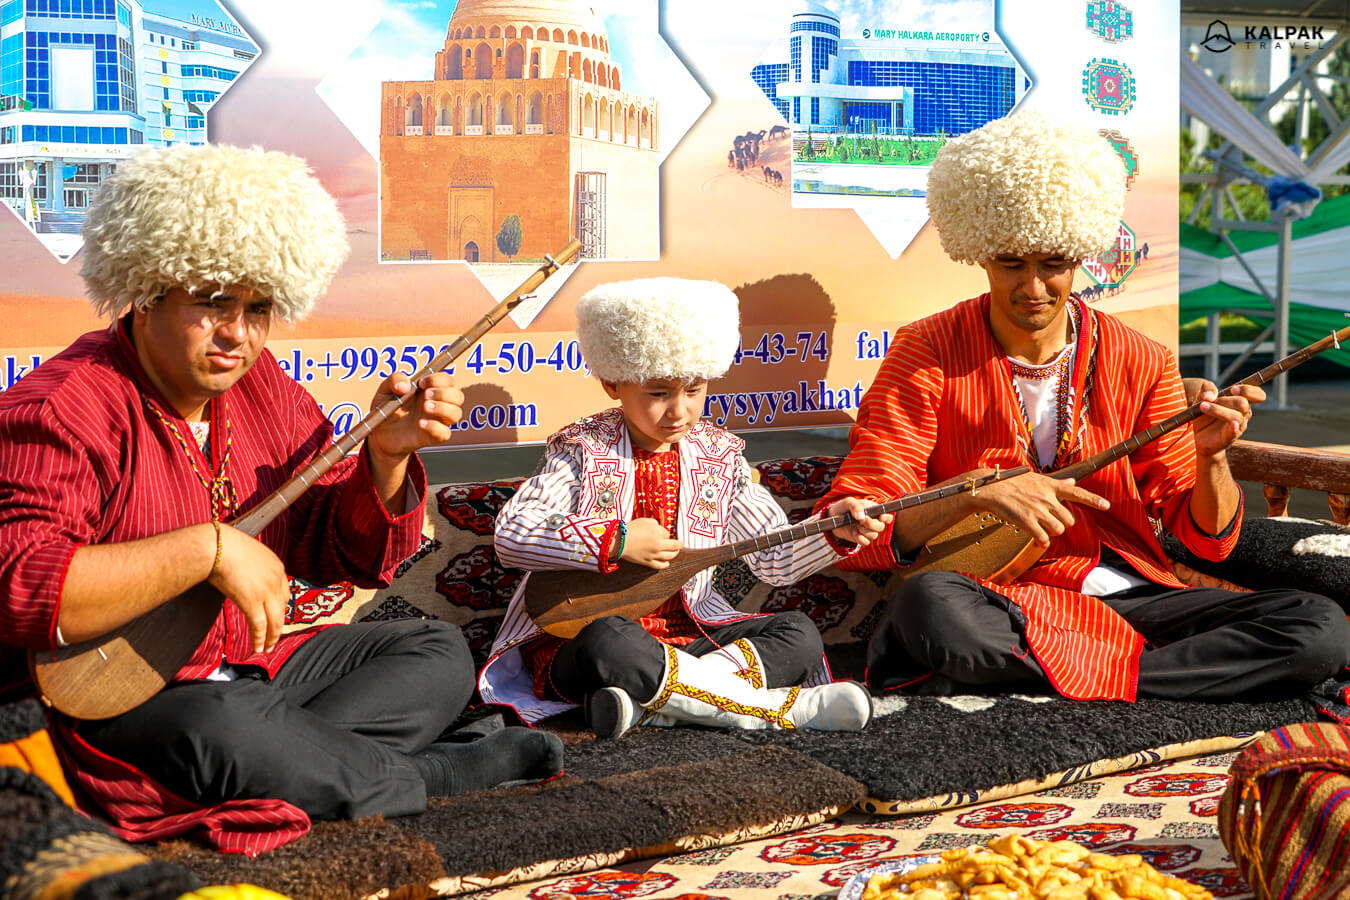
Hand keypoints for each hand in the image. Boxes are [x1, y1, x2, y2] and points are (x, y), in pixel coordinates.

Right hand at [207, 523, 289, 653]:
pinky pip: (259, 626)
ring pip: (274, 621)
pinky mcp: (252, 601)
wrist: (217, 545)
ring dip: (271, 637)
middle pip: (282, 609)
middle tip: (274, 638)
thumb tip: (242, 576)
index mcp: (277, 567)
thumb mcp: (248, 554)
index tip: (276, 616)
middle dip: (278, 626)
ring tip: (267, 648)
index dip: (280, 607)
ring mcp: (266, 591)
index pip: (284, 593)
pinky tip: (257, 648)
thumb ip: (252, 568)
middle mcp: (276, 580)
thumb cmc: (224, 546)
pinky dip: (259, 639)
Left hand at [365, 371, 464, 464]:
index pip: (448, 381)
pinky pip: (445, 433)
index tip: (423, 383)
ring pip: (456, 413)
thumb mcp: (385, 390)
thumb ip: (394, 380)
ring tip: (425, 407)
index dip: (440, 379)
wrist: (380, 433)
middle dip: (444, 393)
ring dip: (443, 408)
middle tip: (426, 396)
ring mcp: (437, 421)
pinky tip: (421, 424)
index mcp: (430, 390)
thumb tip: (405, 385)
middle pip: (458, 396)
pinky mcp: (432, 437)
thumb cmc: (387, 409)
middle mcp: (438, 404)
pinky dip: (435, 427)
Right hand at [620, 518, 681, 569]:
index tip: (662, 533)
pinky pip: (659, 565)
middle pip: (674, 546)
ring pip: (669, 557)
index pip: (667, 534)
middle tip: (681, 544)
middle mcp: (658, 545)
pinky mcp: (647, 562)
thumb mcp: (645, 521)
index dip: (665, 533)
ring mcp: (653, 555)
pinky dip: (665, 565)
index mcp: (658, 533)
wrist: (618, 542)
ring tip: (676, 552)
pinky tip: (667, 563)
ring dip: (674, 554)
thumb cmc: (630, 529)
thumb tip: (662, 531)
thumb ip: (656, 524)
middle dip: (679, 545)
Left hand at [825, 497, 892, 547]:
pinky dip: (860, 538)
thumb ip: (856, 506)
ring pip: (874, 535)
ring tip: (856, 526)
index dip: (887, 518)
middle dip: (872, 525)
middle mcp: (873, 521)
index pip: (888, 516)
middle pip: (881, 527)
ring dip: (865, 531)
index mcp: (874, 511)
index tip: (880, 517)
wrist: (832, 518)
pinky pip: (866, 542)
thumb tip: (861, 517)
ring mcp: (867, 531)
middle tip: (861, 520)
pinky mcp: (860, 538)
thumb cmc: (843, 507)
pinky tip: (854, 533)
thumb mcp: (848, 502)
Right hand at [965, 469, 1109, 547]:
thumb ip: (1056, 483)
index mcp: (1051, 486)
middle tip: (1050, 520)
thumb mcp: (1037, 478)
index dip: (1093, 500)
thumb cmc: (1013, 482)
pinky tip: (1037, 540)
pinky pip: (1043, 538)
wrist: (992, 489)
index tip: (1106, 506)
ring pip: (1059, 530)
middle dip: (1062, 523)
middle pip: (1069, 519)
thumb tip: (1072, 481)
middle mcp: (1047, 498)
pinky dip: (1042, 542)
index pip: (1077, 492)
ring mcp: (1038, 510)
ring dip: (1052, 532)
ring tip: (1041, 527)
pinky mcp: (1027, 521)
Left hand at [1192, 381, 1262, 459]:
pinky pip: (1235, 432)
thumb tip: (1209, 396)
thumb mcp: (1203, 397)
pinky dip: (1234, 428)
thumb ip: (1207, 390)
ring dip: (1218, 410)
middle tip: (1209, 400)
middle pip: (1243, 403)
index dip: (1249, 390)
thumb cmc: (1205, 413)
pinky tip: (1233, 424)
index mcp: (1241, 400)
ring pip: (1236, 416)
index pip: (1257, 394)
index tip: (1233, 389)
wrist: (1196, 434)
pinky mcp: (1229, 437)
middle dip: (1225, 399)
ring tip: (1202, 407)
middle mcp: (1243, 413)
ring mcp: (1238, 425)